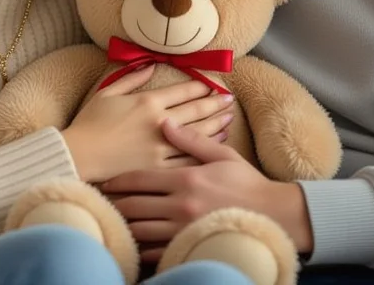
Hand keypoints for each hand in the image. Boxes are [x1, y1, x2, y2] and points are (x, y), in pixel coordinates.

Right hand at [62, 68, 235, 183]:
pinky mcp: (159, 167)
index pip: (183, 91)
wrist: (78, 156)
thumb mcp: (107, 93)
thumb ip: (131, 77)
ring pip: (198, 134)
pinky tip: (215, 145)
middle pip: (196, 111)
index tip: (215, 84)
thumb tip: (149, 65)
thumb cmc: (89, 123)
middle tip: (230, 100)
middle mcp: (159, 122)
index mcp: (147, 102)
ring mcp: (161, 146)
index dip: (202, 87)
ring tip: (229, 119)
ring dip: (216, 125)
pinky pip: (188, 157)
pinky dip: (204, 150)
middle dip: (216, 104)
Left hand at [103, 119, 313, 262]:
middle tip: (100, 201)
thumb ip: (191, 139)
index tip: (106, 180)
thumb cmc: (247, 183)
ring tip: (111, 221)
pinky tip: (134, 244)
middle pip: (133, 207)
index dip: (117, 180)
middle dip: (114, 204)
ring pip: (140, 231)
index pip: (139, 179)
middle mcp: (180, 205)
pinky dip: (141, 249)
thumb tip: (165, 120)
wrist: (272, 216)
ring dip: (123, 226)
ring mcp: (183, 230)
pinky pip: (156, 252)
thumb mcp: (222, 155)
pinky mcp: (189, 247)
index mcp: (185, 179)